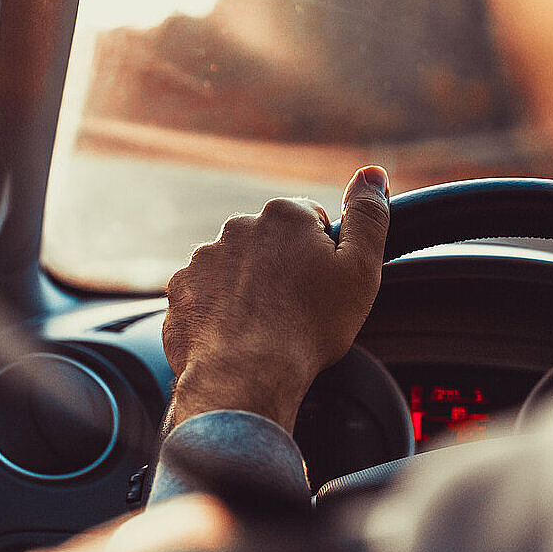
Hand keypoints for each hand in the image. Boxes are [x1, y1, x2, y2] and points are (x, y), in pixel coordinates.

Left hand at [162, 166, 390, 432]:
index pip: (310, 222)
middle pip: (270, 245)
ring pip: (236, 270)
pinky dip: (219, 313)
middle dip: (282, 271)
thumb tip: (372, 175)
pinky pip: (206, 297)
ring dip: (248, 291)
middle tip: (296, 312)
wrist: (244, 376)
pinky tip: (236, 337)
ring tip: (264, 329)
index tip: (322, 288)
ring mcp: (203, 260)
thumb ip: (368, 216)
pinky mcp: (180, 292)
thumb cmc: (307, 328)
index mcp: (284, 216)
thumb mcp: (360, 271)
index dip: (322, 258)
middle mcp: (238, 228)